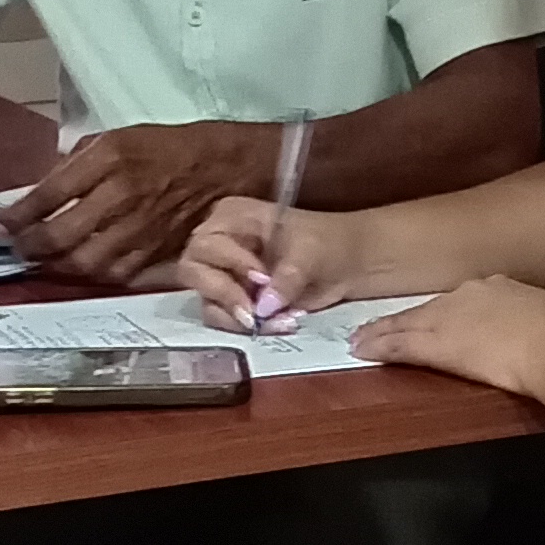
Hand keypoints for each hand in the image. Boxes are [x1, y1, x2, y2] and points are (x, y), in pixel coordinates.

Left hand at [0, 123, 261, 285]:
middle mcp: (124, 194)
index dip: (18, 215)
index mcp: (111, 157)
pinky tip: (79, 269)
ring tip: (42, 261)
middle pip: (63, 234)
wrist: (223, 167)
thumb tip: (38, 194)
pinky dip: (91, 275)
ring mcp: (142, 228)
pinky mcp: (157, 251)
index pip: (50, 193)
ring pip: (86, 262)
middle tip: (17, 248)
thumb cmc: (165, 148)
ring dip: (56, 266)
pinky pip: (115, 273)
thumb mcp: (116, 138)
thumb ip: (76, 164)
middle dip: (31, 247)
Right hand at [181, 194, 362, 332]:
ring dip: (238, 318)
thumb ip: (288, 276)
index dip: (229, 262)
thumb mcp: (311, 252)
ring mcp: (224, 274)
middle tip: (254, 311)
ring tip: (278, 321)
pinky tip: (279, 324)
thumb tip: (264, 305)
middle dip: (224, 294)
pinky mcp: (234, 302)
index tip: (262, 278)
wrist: (351, 265)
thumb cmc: (328, 243)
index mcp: (232, 217)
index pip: (207, 242)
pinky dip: (247, 328)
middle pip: (193, 271)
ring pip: (207, 301)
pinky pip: (224, 320)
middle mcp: (219, 243)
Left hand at [352, 276, 544, 401]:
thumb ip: (537, 326)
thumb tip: (544, 336)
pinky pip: (401, 343)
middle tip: (376, 327)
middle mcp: (470, 294)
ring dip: (382, 332)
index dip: (440, 313)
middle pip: (428, 308)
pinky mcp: (438, 342)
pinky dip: (379, 346)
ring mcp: (451, 316)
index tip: (428, 320)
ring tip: (360, 339)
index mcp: (501, 289)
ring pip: (407, 324)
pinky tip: (361, 350)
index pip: (459, 302)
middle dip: (405, 319)